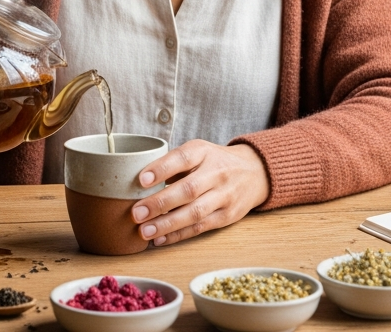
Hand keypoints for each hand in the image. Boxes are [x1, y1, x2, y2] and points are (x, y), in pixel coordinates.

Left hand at [131, 140, 269, 246]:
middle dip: (160, 203)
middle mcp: (217, 173)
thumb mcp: (198, 152)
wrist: (254, 172)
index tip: (141, 180)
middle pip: (189, 189)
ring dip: (167, 224)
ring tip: (144, 231)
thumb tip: (136, 184)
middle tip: (136, 213)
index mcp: (204, 152)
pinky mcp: (227, 216)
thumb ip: (173, 164)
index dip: (162, 169)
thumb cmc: (214, 162)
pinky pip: (200, 227)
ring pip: (195, 213)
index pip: (184, 158)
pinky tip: (159, 239)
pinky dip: (178, 235)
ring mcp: (224, 196)